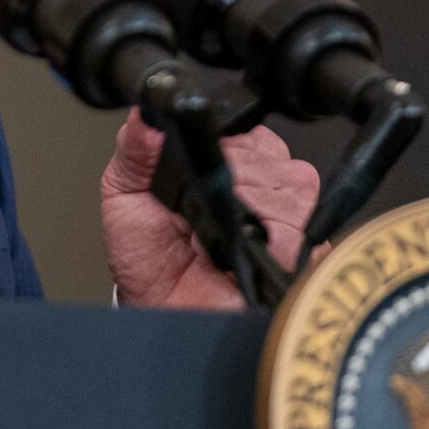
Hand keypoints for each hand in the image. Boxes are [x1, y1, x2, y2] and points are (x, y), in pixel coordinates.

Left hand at [100, 113, 318, 308]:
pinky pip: (302, 227)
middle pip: (272, 156)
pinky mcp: (303, 248)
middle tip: (200, 215)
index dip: (230, 146)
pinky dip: (271, 240)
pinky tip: (241, 251)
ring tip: (218, 237)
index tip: (206, 170)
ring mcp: (286, 216)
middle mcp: (261, 185)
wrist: (164, 312)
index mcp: (226, 164)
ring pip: (292, 187)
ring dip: (251, 213)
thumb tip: (143, 116)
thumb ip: (133, 151)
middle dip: (234, 183)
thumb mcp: (125, 196)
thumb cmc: (147, 260)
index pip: (250, 131)